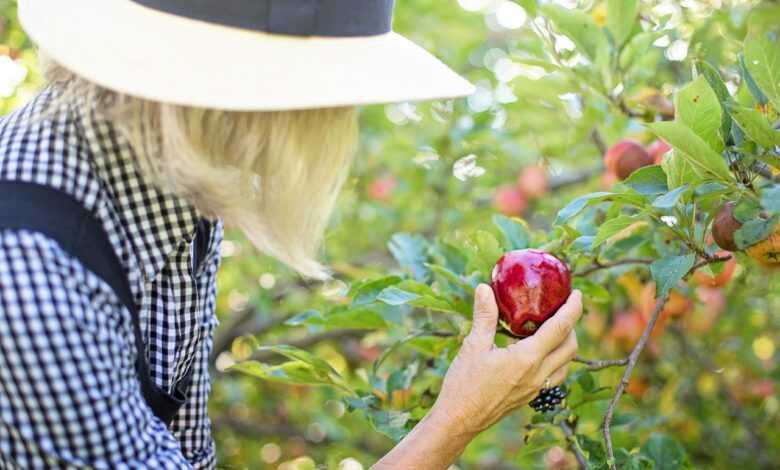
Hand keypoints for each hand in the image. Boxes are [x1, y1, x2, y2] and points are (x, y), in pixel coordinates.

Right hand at [430, 284, 581, 434]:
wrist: (459, 420)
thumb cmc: (464, 383)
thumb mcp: (473, 345)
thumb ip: (484, 316)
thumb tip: (485, 288)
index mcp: (527, 358)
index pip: (560, 328)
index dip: (573, 309)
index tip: (576, 294)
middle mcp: (538, 374)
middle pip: (570, 347)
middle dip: (572, 325)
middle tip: (563, 309)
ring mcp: (536, 388)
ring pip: (565, 364)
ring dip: (566, 344)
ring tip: (554, 328)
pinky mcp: (530, 395)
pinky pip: (554, 375)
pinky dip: (556, 360)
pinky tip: (539, 352)